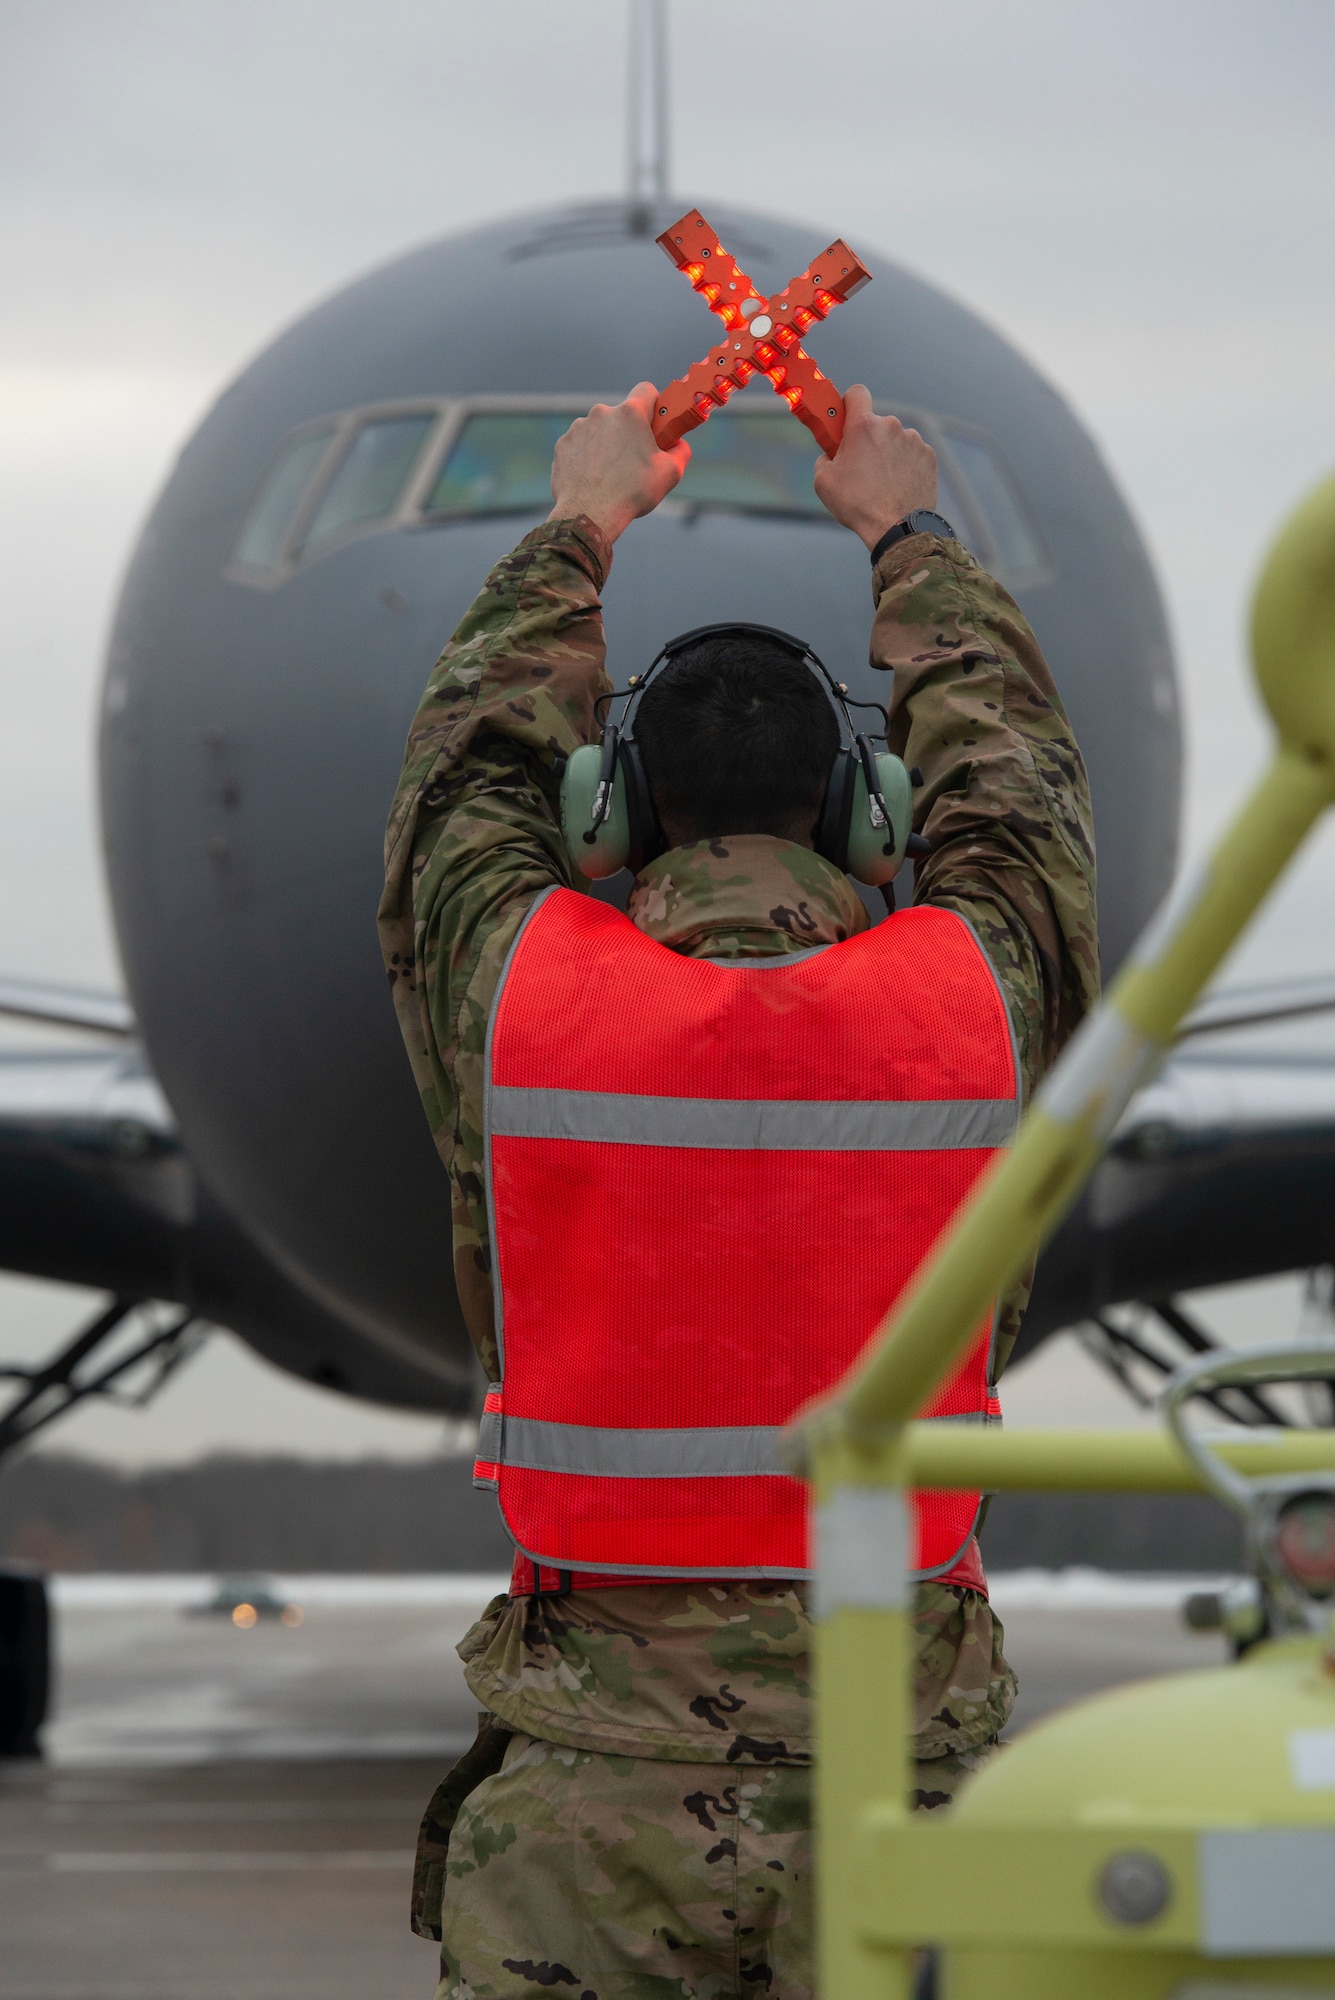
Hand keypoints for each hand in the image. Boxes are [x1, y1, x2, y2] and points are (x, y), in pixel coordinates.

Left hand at [548, 382, 690, 544]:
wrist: (589, 514)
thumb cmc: (632, 493)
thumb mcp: (671, 473)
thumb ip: (681, 450)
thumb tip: (678, 444)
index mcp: (630, 413)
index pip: (646, 390)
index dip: (653, 405)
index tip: (655, 424)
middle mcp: (601, 413)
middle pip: (621, 415)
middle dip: (628, 431)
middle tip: (634, 459)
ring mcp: (578, 428)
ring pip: (599, 430)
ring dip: (606, 444)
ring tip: (610, 474)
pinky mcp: (563, 445)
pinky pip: (580, 445)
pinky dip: (587, 457)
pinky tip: (592, 478)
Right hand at [813, 384, 937, 550]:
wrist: (896, 528)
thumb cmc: (858, 505)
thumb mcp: (824, 481)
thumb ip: (824, 456)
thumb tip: (832, 452)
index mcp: (863, 426)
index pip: (857, 393)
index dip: (850, 403)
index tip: (846, 418)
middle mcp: (891, 426)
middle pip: (876, 423)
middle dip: (868, 439)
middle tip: (861, 466)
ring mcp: (913, 440)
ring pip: (895, 439)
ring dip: (888, 453)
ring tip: (882, 482)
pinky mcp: (928, 456)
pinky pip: (912, 453)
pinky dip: (905, 464)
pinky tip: (898, 485)